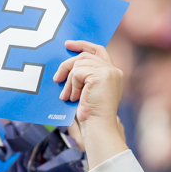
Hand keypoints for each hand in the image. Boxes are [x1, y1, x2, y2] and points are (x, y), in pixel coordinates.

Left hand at [54, 40, 126, 167]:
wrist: (97, 126)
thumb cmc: (89, 114)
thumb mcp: (86, 91)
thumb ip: (83, 77)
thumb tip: (65, 66)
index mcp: (112, 73)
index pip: (98, 50)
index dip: (83, 45)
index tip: (68, 45)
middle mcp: (114, 70)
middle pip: (84, 56)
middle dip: (67, 65)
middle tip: (56, 78)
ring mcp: (109, 71)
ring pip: (79, 64)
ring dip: (68, 81)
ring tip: (66, 96)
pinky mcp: (102, 75)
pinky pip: (78, 73)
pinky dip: (72, 85)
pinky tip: (73, 98)